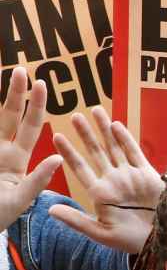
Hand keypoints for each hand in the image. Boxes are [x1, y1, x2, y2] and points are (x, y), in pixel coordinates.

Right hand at [0, 69, 62, 231]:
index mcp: (16, 159)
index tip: (40, 83)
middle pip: (7, 115)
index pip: (28, 127)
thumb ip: (37, 180)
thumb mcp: (21, 200)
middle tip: (21, 69)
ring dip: (0, 99)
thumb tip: (58, 157)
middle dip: (14, 93)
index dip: (34, 105)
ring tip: (3, 74)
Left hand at [46, 108, 162, 254]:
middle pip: (96, 152)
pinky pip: (134, 153)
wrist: (162, 240)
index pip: (80, 168)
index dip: (68, 153)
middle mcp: (114, 180)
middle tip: (73, 116)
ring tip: (94, 110)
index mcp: (100, 193)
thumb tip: (50, 210)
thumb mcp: (101, 233)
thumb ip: (77, 220)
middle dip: (85, 134)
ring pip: (114, 147)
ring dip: (104, 129)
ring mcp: (131, 176)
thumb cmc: (132, 241)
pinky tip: (115, 125)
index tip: (56, 136)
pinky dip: (125, 139)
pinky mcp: (148, 174)